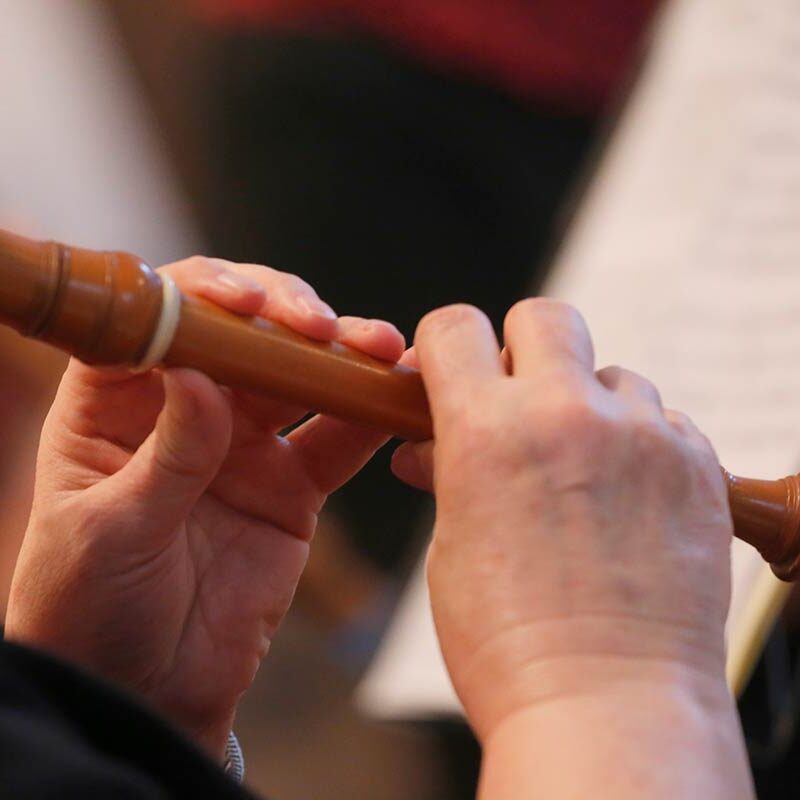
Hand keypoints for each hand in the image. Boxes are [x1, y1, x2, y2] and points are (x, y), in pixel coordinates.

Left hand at [5, 257, 403, 757]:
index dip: (204, 294)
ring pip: (300, 381)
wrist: (145, 693)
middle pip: (242, 338)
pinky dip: (369, 419)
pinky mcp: (293, 490)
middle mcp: (185, 412)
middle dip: (288, 319)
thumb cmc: (91, 611)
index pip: (159, 321)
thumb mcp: (110, 533)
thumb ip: (164, 455)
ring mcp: (245, 448)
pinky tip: (397, 397)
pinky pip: (337, 443)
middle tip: (324, 328)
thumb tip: (197, 376)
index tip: (246, 302)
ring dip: (342, 359)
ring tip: (380, 349)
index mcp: (115, 406)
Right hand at [392, 300, 751, 798]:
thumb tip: (437, 446)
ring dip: (589, 405)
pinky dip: (639, 444)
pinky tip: (628, 498)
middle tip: (519, 398)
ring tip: (583, 470)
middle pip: (545, 316)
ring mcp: (641, 435)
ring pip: (612, 374)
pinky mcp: (697, 464)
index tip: (449, 367)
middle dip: (522, 347)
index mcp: (485, 431)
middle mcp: (565, 414)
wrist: (605, 709)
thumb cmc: (510, 644)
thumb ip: (452, 474)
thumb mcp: (453, 547)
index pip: (456, 328)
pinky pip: (662, 420)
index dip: (445, 344)